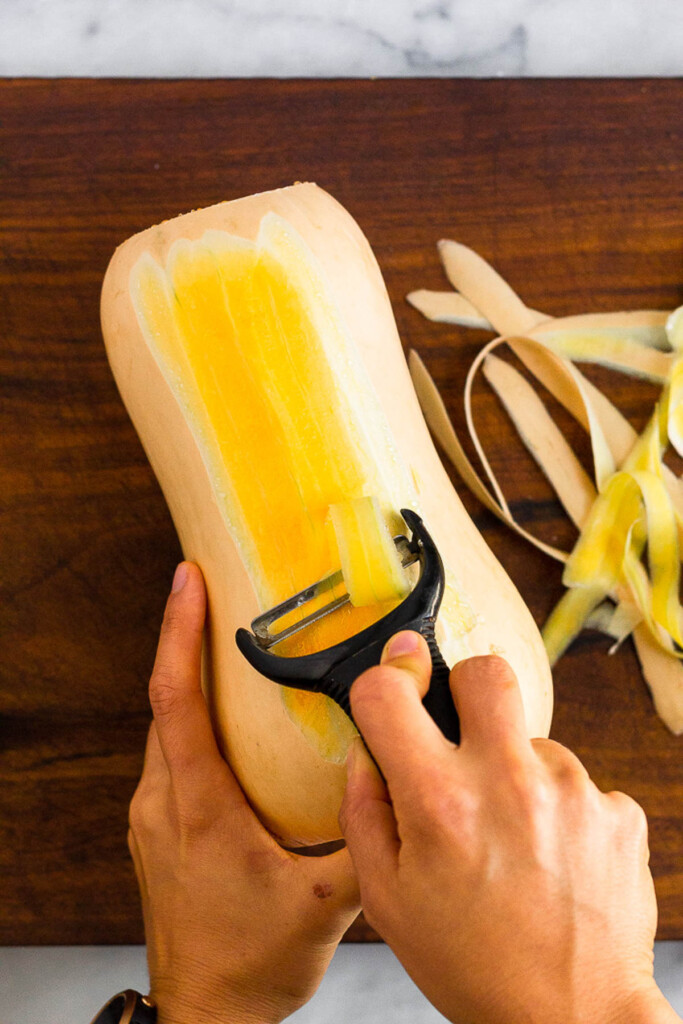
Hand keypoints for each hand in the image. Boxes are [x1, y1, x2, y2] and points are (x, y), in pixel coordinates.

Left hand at [128, 562, 359, 1023]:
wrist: (207, 1014)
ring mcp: (155, 817)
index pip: (178, 698)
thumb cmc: (250, 963)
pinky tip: (229, 723)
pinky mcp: (160, 831)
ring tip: (224, 645)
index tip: (187, 582)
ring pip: (165, 729)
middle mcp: (165, 801)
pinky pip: (170, 757)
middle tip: (210, 593)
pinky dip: (193, 722)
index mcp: (199, 804)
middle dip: (183, 641)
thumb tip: (405, 787)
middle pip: (165, 701)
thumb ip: (371, 844)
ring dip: (189, 682)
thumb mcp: (322, 905)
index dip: (180, 633)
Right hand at [339, 631, 678, 1023]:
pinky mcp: (618, 811)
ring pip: (534, 740)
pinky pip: (577, 783)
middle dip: (466, 689)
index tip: (391, 691)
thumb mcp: (388, 901)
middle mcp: (509, 782)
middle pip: (485, 672)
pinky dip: (560, 809)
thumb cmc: (473, 967)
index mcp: (440, 802)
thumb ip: (364, 812)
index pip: (390, 691)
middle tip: (465, 735)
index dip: (382, 684)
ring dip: (517, 772)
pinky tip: (553, 858)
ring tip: (515, 840)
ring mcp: (572, 792)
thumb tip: (367, 749)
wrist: (575, 1019)